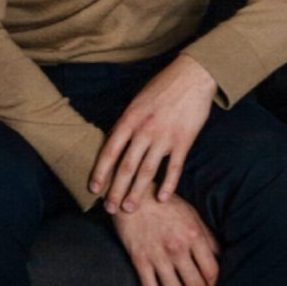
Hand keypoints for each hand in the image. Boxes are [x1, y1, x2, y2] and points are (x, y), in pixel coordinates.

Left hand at [88, 54, 217, 211]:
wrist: (192, 76)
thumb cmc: (162, 87)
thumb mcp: (137, 101)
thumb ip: (127, 123)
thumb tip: (115, 144)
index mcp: (130, 119)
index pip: (110, 151)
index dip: (101, 172)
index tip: (94, 189)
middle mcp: (144, 130)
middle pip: (126, 166)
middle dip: (116, 190)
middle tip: (110, 209)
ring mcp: (164, 137)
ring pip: (147, 171)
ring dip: (137, 193)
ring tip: (130, 208)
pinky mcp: (184, 141)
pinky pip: (174, 168)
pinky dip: (168, 185)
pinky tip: (161, 199)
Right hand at [111, 195, 220, 285]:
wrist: (133, 194)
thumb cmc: (165, 203)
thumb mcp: (192, 214)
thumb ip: (207, 236)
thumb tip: (223, 256)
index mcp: (194, 236)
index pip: (211, 271)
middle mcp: (177, 248)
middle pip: (195, 285)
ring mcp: (157, 255)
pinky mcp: (139, 258)